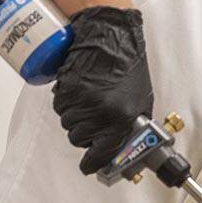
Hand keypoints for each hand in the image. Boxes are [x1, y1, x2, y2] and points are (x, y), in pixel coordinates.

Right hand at [52, 7, 153, 174]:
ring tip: (88, 99)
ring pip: (68, 123)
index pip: (103, 153)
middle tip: (93, 119)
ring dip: (75, 116)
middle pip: (80, 139)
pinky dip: (67, 102)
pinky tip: (79, 90)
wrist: (110, 36)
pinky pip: (61, 106)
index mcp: (122, 118)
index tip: (90, 166)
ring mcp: (81, 100)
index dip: (94, 163)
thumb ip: (130, 126)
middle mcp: (101, 113)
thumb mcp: (140, 101)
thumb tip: (121, 147)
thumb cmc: (128, 66)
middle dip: (85, 133)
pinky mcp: (66, 89)